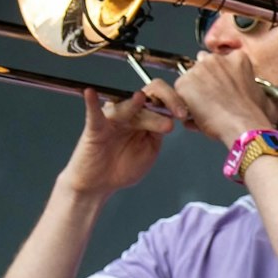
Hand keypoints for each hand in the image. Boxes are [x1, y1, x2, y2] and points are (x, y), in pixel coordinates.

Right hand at [58, 88, 173, 198]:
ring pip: (127, 106)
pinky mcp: (95, 128)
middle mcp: (128, 113)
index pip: (160, 99)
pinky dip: (92, 103)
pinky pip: (93, 114)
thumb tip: (170, 117)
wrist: (100, 184)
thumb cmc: (123, 165)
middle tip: (179, 113)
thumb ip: (158, 132)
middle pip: (147, 97)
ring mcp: (112, 118)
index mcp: (144, 116)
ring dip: (135, 104)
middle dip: (165, 102)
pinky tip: (91, 93)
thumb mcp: (150, 148)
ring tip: (142, 99)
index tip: (185, 114)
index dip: (175, 102)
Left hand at [171, 49, 277, 146]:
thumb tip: (243, 90)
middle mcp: (216, 59)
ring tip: (205, 110)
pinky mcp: (185, 83)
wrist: (243, 125)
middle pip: (203, 66)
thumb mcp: (258, 92)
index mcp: (237, 58)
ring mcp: (199, 69)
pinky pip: (180, 93)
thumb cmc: (252, 114)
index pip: (222, 61)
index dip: (220, 76)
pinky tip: (198, 115)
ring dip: (194, 91)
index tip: (221, 87)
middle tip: (212, 99)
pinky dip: (185, 104)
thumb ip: (245, 83)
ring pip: (190, 79)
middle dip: (205, 80)